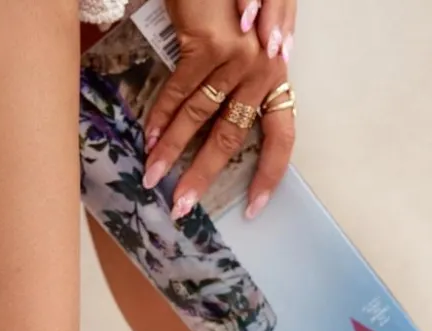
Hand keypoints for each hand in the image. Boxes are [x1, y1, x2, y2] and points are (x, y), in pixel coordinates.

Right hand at [142, 0, 295, 220]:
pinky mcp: (208, 46)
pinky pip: (180, 92)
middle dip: (201, 176)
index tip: (253, 208)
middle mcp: (263, 71)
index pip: (281, 137)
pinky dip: (162, 116)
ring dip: (171, 151)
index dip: (269, 174)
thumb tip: (217, 132)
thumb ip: (236, 87)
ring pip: (200, 119)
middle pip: (231, 138)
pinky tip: (150, 137)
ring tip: (153, 175)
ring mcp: (238, 58)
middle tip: (181, 206)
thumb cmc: (227, 5)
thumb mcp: (242, 48)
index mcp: (275, 77)